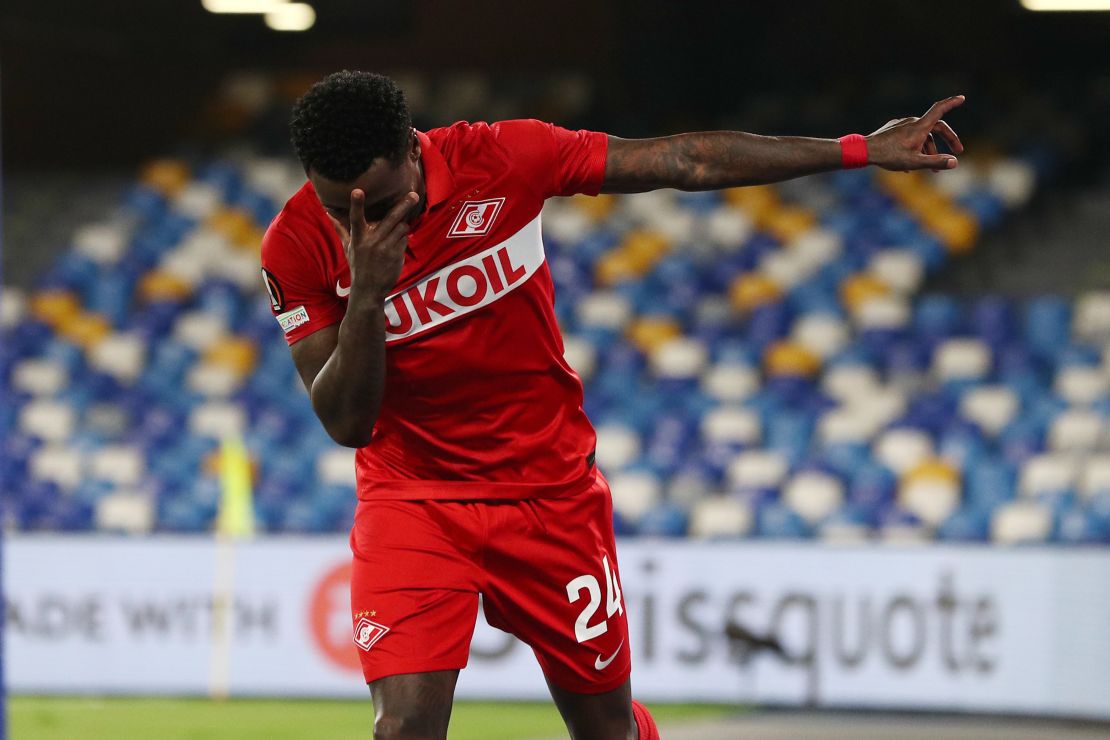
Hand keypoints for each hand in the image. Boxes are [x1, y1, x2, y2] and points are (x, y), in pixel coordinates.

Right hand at [327, 190, 417, 304]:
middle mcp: (371, 242)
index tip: (358, 190)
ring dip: (402, 225)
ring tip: (397, 229)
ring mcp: (385, 248)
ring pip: (401, 227)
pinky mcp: (396, 255)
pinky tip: (397, 244)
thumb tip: (328, 213)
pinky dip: (403, 238)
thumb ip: (341, 229)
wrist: (369, 290)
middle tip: (413, 195)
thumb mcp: (347, 247)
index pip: (355, 218)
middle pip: (390, 218)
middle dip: (403, 206)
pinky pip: (404, 239)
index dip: (356, 204)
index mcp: (357, 238)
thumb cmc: (358, 266)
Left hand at [866, 95, 965, 172]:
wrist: (863, 151)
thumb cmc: (889, 156)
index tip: (962, 98)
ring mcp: (901, 125)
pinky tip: (911, 165)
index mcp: (920, 126)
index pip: (940, 109)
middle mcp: (912, 122)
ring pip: (922, 135)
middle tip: (958, 152)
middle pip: (936, 127)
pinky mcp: (892, 130)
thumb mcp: (915, 162)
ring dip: (930, 150)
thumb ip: (936, 162)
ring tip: (931, 170)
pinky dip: (916, 149)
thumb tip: (955, 162)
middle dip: (948, 140)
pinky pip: (909, 138)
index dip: (952, 103)